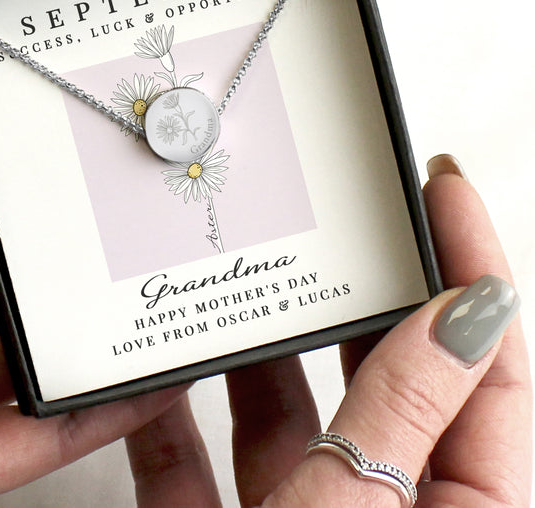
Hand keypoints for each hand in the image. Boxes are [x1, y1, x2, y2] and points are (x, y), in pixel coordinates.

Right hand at [126, 158, 531, 505]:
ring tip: (241, 278)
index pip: (489, 364)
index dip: (471, 263)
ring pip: (286, 412)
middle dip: (355, 293)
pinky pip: (194, 460)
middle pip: (383, 373)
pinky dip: (169, 418)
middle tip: (335, 222)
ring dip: (255, 349)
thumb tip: (464, 310)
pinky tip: (156, 375)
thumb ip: (404, 412)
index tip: (439, 185)